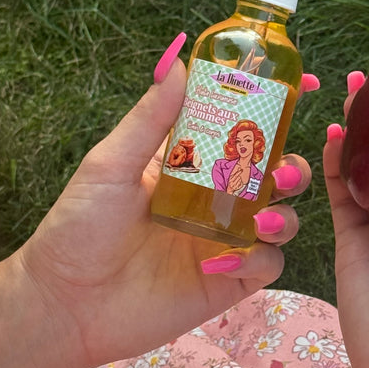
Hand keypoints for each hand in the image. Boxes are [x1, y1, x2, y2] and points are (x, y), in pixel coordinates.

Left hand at [13, 36, 313, 367]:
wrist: (65, 304)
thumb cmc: (78, 230)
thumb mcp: (111, 165)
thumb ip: (152, 120)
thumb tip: (179, 63)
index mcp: (192, 165)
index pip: (243, 133)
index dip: (276, 113)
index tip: (303, 89)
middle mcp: (216, 201)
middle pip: (277, 176)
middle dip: (292, 171)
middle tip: (280, 175)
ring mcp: (224, 242)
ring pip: (282, 221)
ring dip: (284, 217)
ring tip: (261, 221)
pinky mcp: (228, 282)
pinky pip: (267, 266)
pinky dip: (259, 259)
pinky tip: (224, 261)